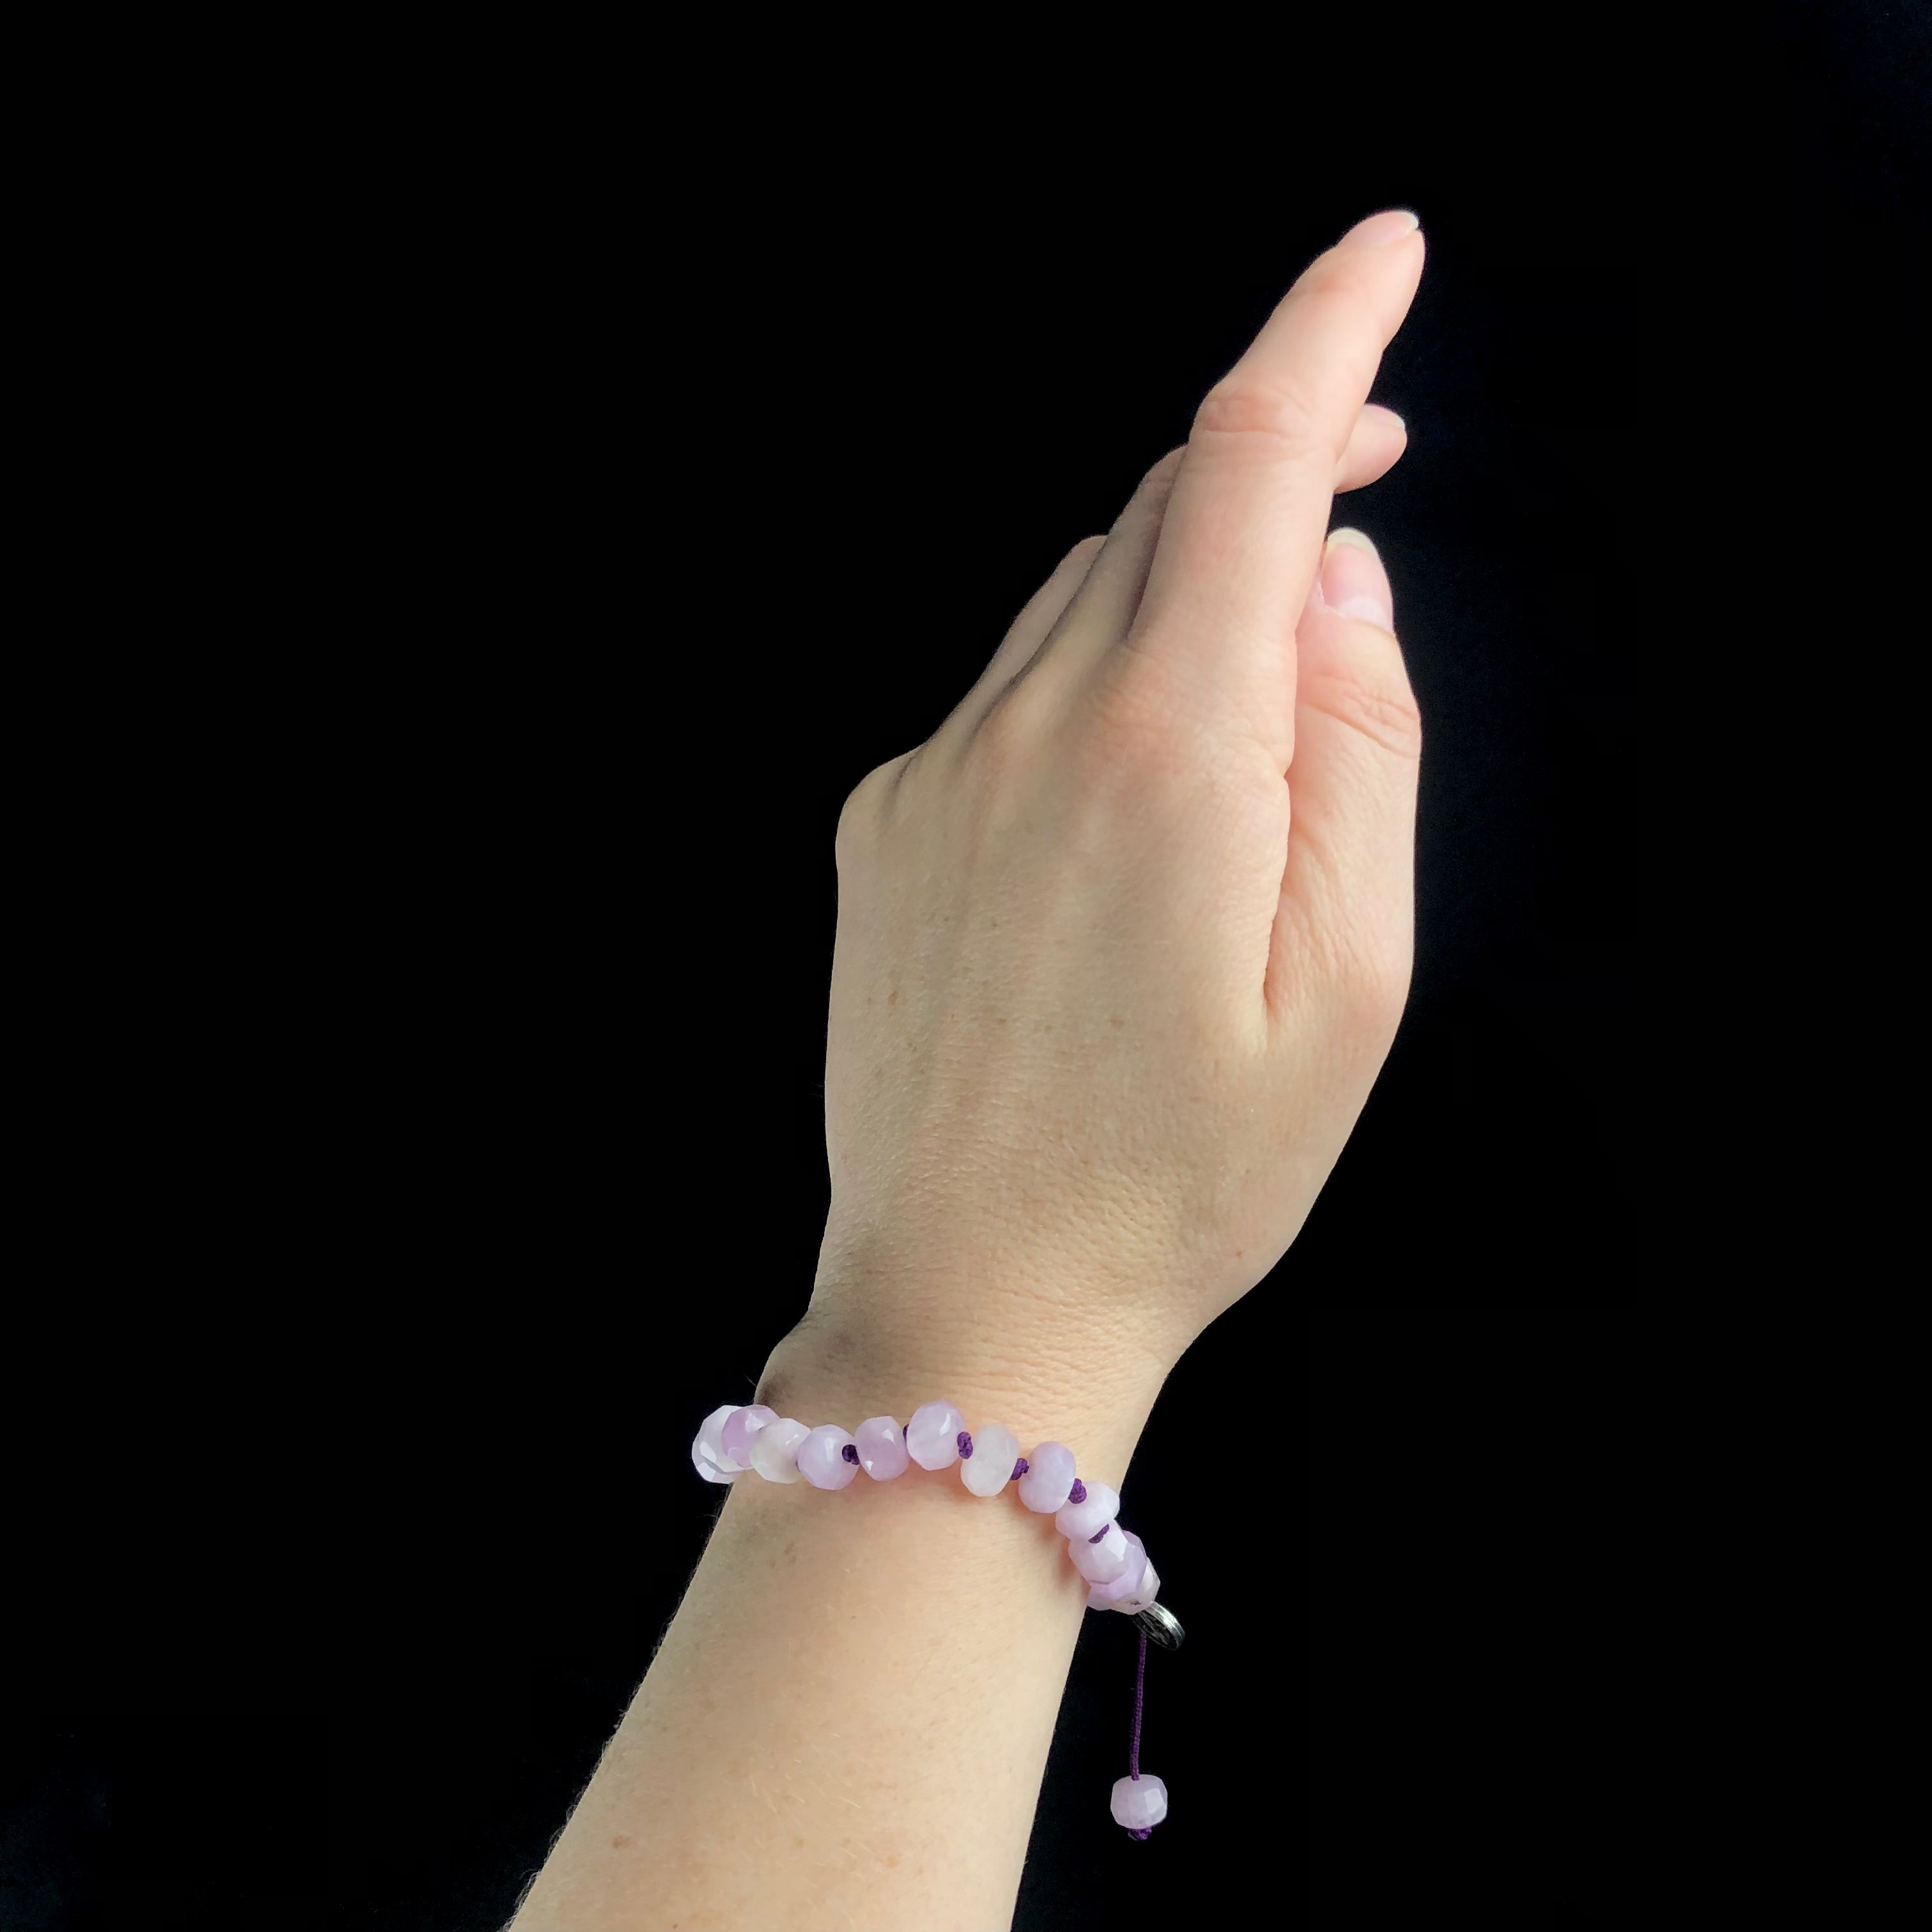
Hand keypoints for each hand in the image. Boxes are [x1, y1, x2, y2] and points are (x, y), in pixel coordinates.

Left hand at [780, 210, 1425, 1434]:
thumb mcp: (1350, 981)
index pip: (1245, 460)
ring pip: (1078, 594)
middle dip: (1268, 477)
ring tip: (1235, 754)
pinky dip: (1086, 691)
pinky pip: (1005, 690)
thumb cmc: (1185, 1171)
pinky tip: (1120, 828)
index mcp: (1167, 755)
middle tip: (1354, 517)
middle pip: (1160, 510)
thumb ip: (1362, 751)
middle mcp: (1027, 729)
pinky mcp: (879, 820)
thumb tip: (1330, 584)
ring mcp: (933, 771)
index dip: (1323, 331)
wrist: (975, 1293)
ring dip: (1175, 604)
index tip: (1380, 258)